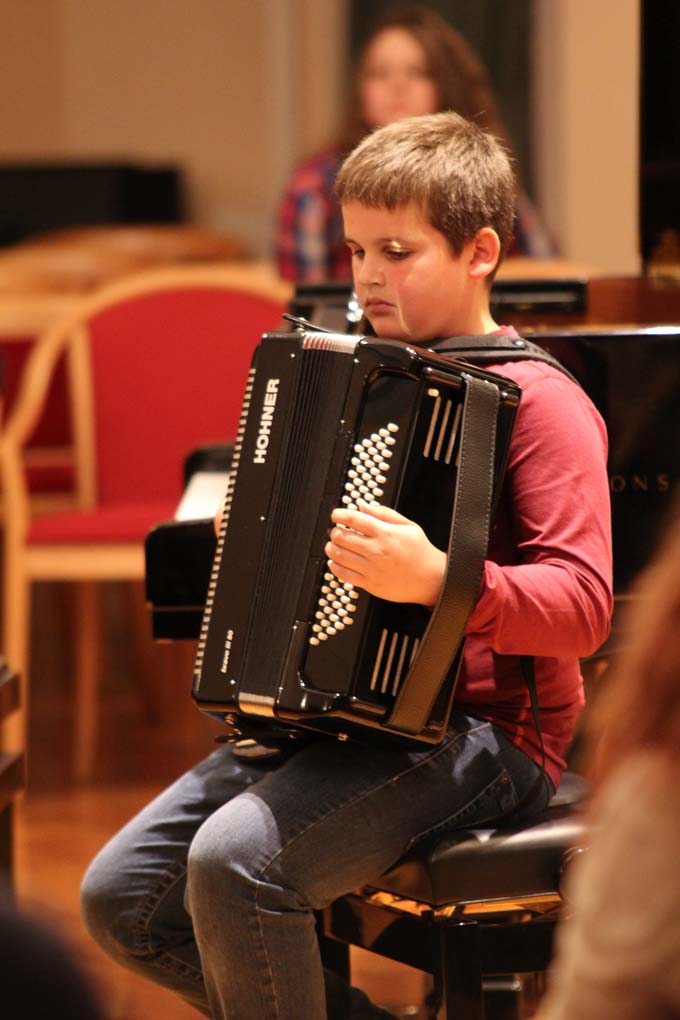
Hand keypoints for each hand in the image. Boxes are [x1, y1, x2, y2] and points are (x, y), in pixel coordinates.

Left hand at [325, 501, 445, 605]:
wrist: (431, 579)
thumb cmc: (420, 552)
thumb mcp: (408, 525)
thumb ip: (384, 514)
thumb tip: (363, 507)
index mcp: (385, 533)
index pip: (353, 519)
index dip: (339, 515)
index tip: (336, 515)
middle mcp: (376, 550)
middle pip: (342, 537)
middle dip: (334, 532)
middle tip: (336, 531)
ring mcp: (371, 568)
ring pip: (339, 555)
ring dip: (331, 548)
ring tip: (333, 545)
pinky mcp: (369, 584)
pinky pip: (344, 574)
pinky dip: (335, 566)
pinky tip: (336, 562)